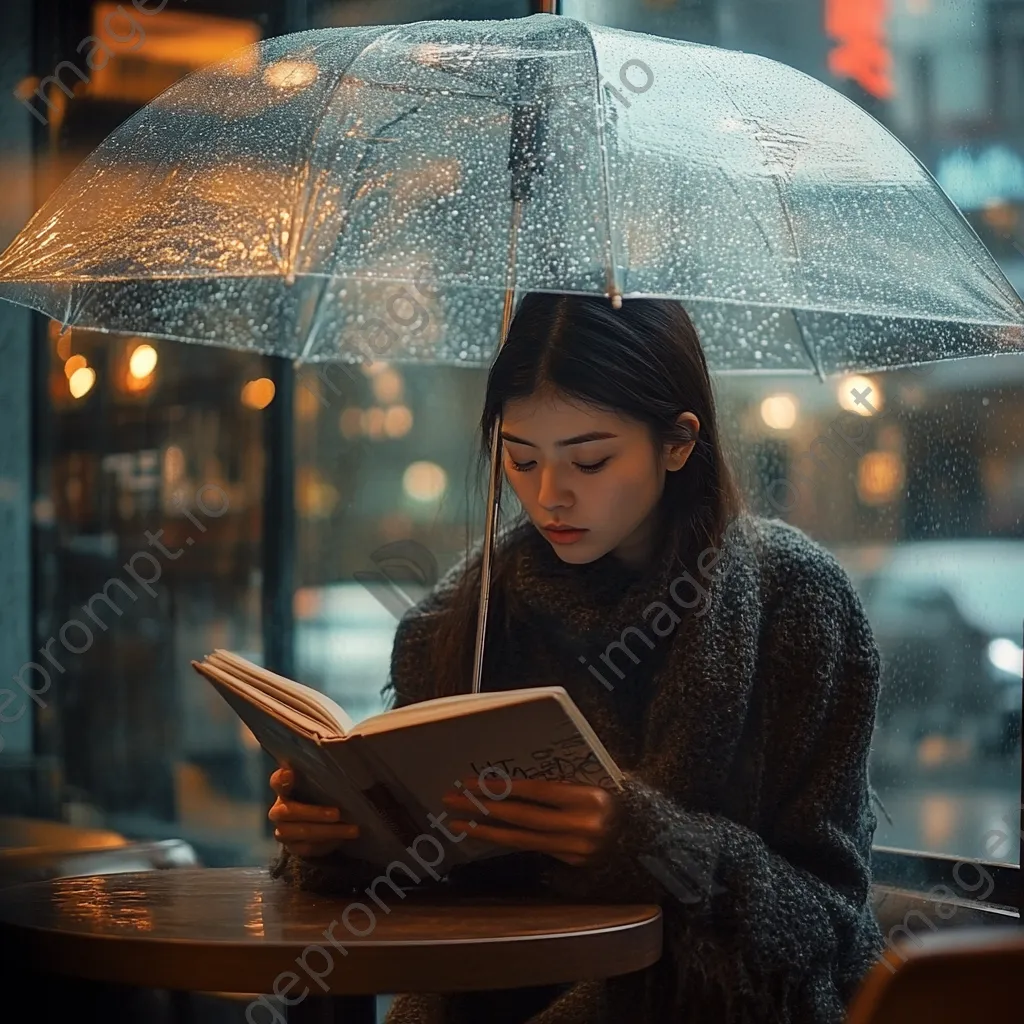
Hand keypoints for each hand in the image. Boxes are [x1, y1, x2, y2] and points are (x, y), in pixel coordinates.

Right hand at [268, 767, 359, 858]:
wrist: (319, 821)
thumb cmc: (323, 792)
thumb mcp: (325, 780)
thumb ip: (326, 770)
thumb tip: (349, 750)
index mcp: (285, 787)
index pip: (277, 781)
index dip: (282, 779)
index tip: (290, 774)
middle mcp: (279, 808)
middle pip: (288, 812)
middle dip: (314, 813)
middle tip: (338, 813)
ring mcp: (284, 830)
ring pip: (298, 833)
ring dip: (327, 832)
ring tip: (352, 829)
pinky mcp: (293, 847)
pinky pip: (306, 848)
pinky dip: (326, 844)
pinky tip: (343, 839)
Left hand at [442, 776, 619, 866]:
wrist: (642, 833)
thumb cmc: (612, 795)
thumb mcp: (592, 778)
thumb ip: (560, 781)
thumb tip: (513, 779)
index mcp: (587, 798)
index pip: (534, 792)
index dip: (501, 788)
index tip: (471, 783)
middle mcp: (580, 827)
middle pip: (521, 817)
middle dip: (483, 808)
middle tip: (452, 799)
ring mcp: (575, 850)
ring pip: (521, 839)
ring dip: (486, 830)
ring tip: (458, 823)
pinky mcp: (571, 864)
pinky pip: (533, 848)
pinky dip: (507, 839)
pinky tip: (487, 833)